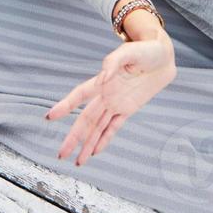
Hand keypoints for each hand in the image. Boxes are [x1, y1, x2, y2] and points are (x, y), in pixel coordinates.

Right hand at [46, 32, 175, 164]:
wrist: (162, 56)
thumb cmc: (144, 50)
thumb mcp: (129, 52)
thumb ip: (113, 63)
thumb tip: (102, 78)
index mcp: (103, 80)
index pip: (79, 95)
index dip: (65, 106)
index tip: (49, 118)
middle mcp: (106, 95)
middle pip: (85, 120)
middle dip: (73, 137)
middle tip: (60, 154)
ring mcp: (117, 103)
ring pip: (98, 128)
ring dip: (87, 144)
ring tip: (78, 162)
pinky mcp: (128, 109)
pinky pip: (114, 127)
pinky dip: (104, 140)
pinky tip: (95, 152)